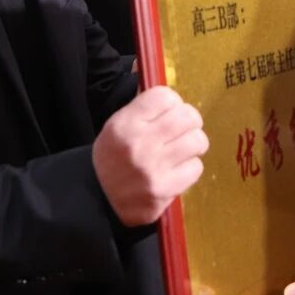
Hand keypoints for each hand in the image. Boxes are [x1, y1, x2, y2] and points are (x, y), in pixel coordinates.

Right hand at [92, 86, 208, 225]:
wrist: (96, 198)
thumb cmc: (113, 156)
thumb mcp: (118, 125)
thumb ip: (145, 110)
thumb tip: (176, 100)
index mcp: (125, 124)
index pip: (165, 96)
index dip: (173, 102)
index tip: (170, 112)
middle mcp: (139, 144)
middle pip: (188, 116)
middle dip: (190, 121)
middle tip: (183, 129)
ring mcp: (153, 169)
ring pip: (197, 140)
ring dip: (194, 143)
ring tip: (183, 149)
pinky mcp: (164, 190)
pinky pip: (196, 167)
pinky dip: (190, 167)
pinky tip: (177, 169)